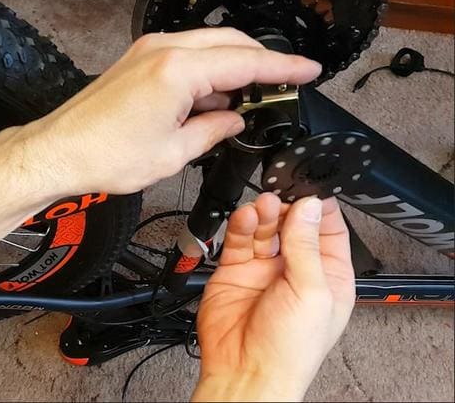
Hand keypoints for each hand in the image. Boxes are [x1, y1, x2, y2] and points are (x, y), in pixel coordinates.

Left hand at [17, 28, 320, 195]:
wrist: (58, 152)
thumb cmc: (103, 155)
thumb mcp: (173, 153)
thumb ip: (213, 131)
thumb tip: (233, 120)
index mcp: (177, 70)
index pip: (246, 61)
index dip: (283, 68)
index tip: (307, 71)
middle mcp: (163, 51)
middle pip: (230, 43)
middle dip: (260, 62)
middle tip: (281, 86)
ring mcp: (147, 53)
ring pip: (208, 47)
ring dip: (232, 68)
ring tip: (246, 101)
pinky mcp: (137, 62)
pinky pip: (185, 57)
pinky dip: (205, 73)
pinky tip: (212, 99)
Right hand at [193, 194, 354, 401]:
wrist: (246, 371)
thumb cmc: (289, 350)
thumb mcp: (311, 292)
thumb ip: (306, 246)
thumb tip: (308, 207)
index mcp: (327, 275)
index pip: (327, 229)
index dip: (318, 207)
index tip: (309, 190)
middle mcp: (295, 269)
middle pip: (293, 223)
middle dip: (287, 206)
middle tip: (281, 197)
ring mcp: (263, 269)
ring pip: (265, 227)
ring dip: (264, 213)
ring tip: (262, 207)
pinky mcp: (235, 269)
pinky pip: (238, 239)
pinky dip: (240, 225)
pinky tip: (245, 217)